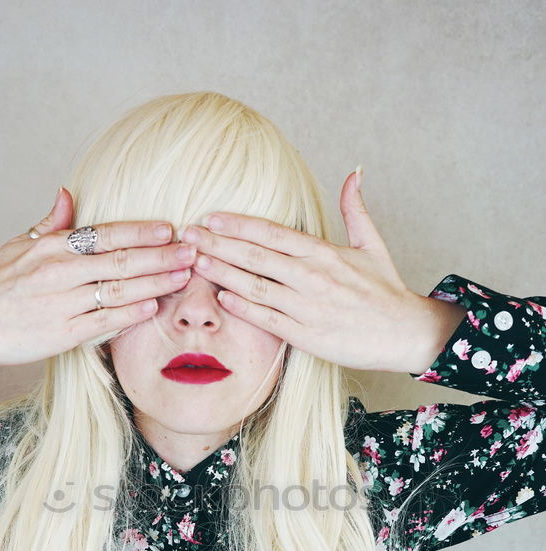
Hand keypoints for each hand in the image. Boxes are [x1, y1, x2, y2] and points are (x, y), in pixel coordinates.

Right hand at [0, 187, 195, 368]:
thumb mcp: (18, 245)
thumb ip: (51, 224)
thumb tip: (69, 193)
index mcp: (52, 247)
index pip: (106, 234)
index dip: (141, 231)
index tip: (170, 228)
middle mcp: (59, 271)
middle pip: (121, 260)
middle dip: (161, 256)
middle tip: (192, 251)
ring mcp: (61, 303)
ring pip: (119, 290)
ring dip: (156, 282)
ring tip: (184, 277)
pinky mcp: (61, 334)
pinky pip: (103, 322)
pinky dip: (130, 314)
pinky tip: (153, 306)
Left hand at [179, 170, 456, 374]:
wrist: (404, 333)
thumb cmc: (386, 291)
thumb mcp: (373, 244)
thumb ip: (355, 209)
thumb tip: (354, 172)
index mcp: (323, 252)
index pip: (272, 233)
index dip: (238, 224)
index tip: (211, 217)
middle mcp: (312, 276)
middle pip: (256, 255)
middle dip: (218, 244)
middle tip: (189, 234)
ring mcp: (307, 306)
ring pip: (256, 285)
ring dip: (223, 272)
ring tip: (196, 262)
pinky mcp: (307, 335)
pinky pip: (268, 319)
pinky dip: (243, 308)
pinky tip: (221, 297)